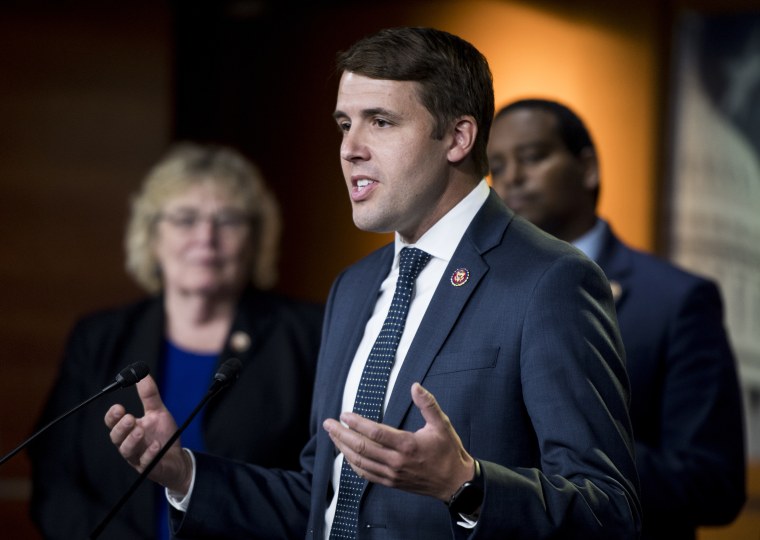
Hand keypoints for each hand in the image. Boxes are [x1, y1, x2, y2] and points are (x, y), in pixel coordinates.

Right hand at [104, 374, 191, 494]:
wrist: (177, 458)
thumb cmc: (163, 435)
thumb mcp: (158, 412)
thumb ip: (149, 395)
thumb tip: (143, 374)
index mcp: (128, 430)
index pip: (113, 423)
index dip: (112, 416)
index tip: (119, 407)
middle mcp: (129, 444)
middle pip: (116, 438)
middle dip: (120, 428)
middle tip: (130, 418)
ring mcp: (138, 458)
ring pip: (127, 451)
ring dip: (132, 440)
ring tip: (140, 430)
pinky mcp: (149, 468)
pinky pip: (146, 463)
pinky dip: (149, 453)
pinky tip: (156, 445)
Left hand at [322, 382, 474, 500]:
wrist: (455, 482)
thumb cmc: (448, 451)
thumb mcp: (442, 424)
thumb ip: (428, 404)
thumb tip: (415, 386)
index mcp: (408, 445)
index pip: (375, 433)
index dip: (357, 423)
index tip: (344, 414)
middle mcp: (396, 462)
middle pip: (361, 448)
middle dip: (341, 434)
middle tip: (328, 423)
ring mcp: (392, 474)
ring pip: (360, 462)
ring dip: (343, 448)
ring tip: (332, 436)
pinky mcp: (391, 482)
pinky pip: (366, 474)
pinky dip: (352, 464)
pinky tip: (346, 454)